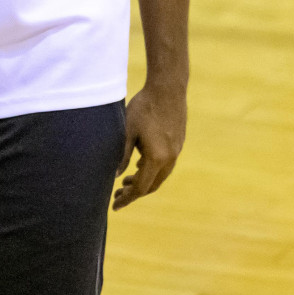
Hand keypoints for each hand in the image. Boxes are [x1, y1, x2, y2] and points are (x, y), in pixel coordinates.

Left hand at [113, 81, 185, 210]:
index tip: (114, 206)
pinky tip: (141, 163)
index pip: (140, 188)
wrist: (168, 88)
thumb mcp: (127, 131)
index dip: (127, 199)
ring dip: (144, 180)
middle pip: (152, 185)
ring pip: (160, 175)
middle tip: (117, 193)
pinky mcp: (178, 142)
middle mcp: (169, 158)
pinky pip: (165, 164)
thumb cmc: (144, 107)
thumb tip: (115, 176)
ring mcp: (176, 150)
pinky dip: (152, 170)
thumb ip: (122, 155)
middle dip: (134, 192)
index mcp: (156, 158)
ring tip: (126, 180)